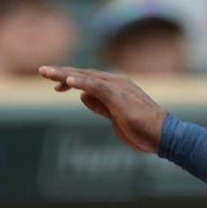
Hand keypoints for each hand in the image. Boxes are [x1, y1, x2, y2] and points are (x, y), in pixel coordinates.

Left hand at [40, 65, 163, 151]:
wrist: (164, 136)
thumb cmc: (143, 129)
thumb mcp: (115, 117)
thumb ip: (100, 106)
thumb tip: (82, 96)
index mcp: (115, 88)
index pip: (88, 79)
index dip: (70, 80)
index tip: (55, 85)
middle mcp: (116, 83)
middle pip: (84, 74)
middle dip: (61, 73)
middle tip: (42, 71)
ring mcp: (118, 88)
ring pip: (86, 77)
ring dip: (65, 75)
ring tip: (47, 73)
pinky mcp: (120, 97)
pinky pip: (97, 86)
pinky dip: (81, 82)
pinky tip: (67, 81)